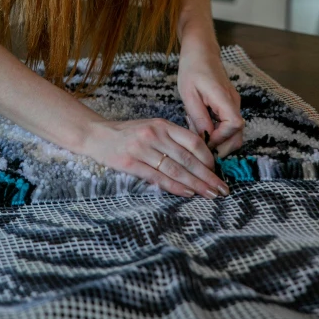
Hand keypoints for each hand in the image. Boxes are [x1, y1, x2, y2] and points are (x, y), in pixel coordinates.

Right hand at [83, 118, 228, 198]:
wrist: (97, 135)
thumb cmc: (128, 134)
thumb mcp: (151, 128)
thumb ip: (171, 139)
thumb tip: (198, 159)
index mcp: (162, 124)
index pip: (192, 140)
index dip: (208, 157)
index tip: (217, 171)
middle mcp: (154, 134)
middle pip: (187, 158)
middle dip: (207, 175)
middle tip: (222, 189)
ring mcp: (142, 148)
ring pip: (175, 169)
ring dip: (195, 184)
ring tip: (210, 194)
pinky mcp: (131, 163)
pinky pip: (158, 177)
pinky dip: (175, 187)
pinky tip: (188, 193)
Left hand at [177, 47, 243, 157]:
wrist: (200, 50)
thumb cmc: (192, 68)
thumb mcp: (189, 94)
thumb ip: (198, 117)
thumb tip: (205, 138)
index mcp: (224, 97)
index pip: (235, 125)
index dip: (221, 138)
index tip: (204, 140)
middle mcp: (234, 102)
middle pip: (238, 133)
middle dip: (222, 145)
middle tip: (201, 145)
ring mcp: (233, 103)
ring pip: (233, 130)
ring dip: (218, 138)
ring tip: (198, 131)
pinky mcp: (228, 104)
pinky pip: (227, 123)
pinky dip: (217, 129)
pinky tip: (200, 123)